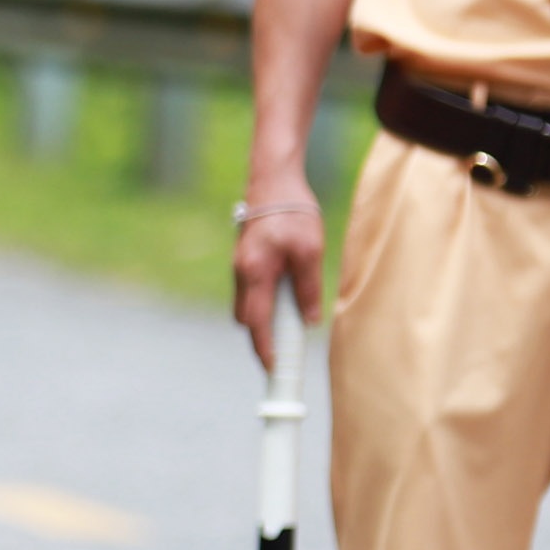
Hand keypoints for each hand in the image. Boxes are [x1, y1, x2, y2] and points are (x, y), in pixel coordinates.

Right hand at [233, 184, 325, 372]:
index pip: (256, 322)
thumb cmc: (293, 212)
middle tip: (284, 352)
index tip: (273, 369)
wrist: (273, 181)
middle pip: (245, 318)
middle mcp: (241, 273)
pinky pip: (251, 290)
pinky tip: (284, 298)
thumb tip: (308, 320)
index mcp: (255, 273)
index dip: (264, 348)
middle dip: (261, 337)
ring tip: (289, 325)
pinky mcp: (245, 260)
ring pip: (246, 305)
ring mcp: (240, 266)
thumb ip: (308, 288)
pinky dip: (264, 302)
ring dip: (264, 318)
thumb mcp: (309, 251)